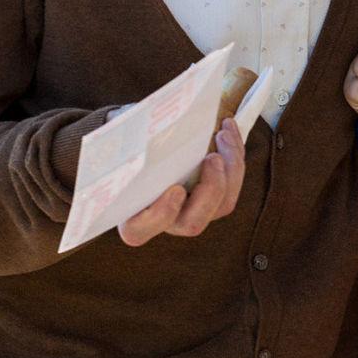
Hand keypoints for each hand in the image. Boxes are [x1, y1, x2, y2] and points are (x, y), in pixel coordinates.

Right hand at [119, 118, 246, 244]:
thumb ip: (128, 151)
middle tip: (213, 158)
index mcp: (133, 216)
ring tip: (223, 135)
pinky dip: (235, 154)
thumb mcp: (123, 150)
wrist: (144, 143)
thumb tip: (140, 131)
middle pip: (193, 223)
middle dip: (210, 190)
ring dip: (231, 169)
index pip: (139, 230)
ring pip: (222, 205)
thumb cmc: (127, 149)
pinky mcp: (214, 197)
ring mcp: (193, 211)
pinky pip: (232, 185)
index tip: (176, 189)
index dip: (160, 215)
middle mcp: (165, 221)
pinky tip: (228, 128)